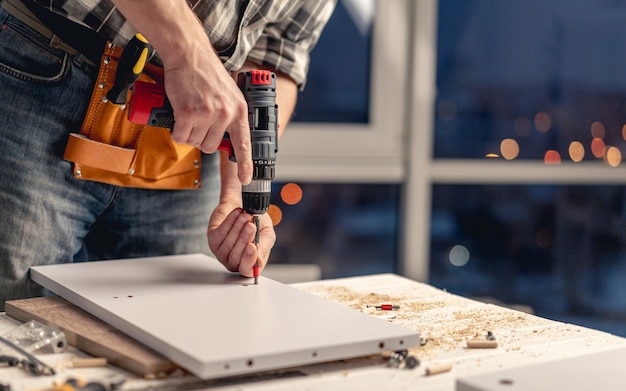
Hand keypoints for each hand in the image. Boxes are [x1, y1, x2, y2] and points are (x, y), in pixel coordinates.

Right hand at [163, 47, 252, 184]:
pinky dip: (176, 131)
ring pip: (195, 142)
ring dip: (188, 134)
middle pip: (211, 146)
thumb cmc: (207, 73)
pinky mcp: (188, 113)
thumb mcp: (230, 94)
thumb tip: (228, 137)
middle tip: (196, 123)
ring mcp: (207, 114)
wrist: (189, 54)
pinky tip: (178, 119)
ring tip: (187, 116)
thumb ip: (231, 114)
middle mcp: (226, 114)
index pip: (244, 144)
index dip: (245, 164)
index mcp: (239, 110)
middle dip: (201, 139)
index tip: (246, 179)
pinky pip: (181, 136)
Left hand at [207, 205, 275, 276]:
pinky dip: (230, 222)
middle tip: (251, 226)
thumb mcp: (266, 234)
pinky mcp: (212, 239)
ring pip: (228, 245)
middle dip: (244, 239)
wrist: (244, 206)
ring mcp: (221, 252)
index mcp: (249, 263)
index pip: (247, 271)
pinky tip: (237, 213)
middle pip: (236, 258)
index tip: (252, 246)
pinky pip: (220, 234)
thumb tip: (259, 260)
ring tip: (247, 216)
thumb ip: (264, 247)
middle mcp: (234, 261)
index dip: (249, 261)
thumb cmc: (256, 222)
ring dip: (238, 228)